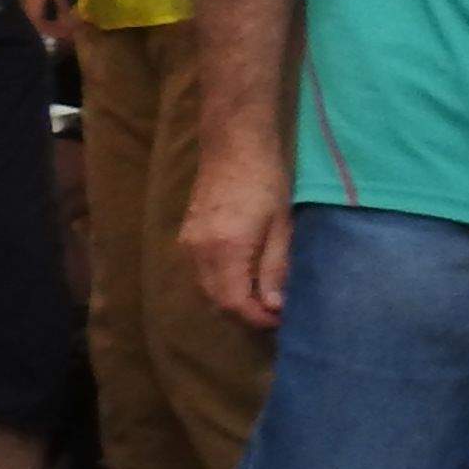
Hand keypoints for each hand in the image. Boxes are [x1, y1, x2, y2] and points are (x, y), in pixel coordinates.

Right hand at [183, 144, 295, 329]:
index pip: (234, 304)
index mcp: (225, 251)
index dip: (257, 319)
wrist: (234, 146)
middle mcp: (198, 253)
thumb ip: (274, 269)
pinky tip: (244, 279)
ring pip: (206, 289)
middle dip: (245, 314)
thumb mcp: (281, 227)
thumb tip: (273, 306)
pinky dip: (221, 284)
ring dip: (232, 300)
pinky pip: (201, 273)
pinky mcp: (186, 236)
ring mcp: (188, 244)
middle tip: (275, 314)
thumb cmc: (266, 182)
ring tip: (263, 299)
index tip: (281, 321)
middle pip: (216, 301)